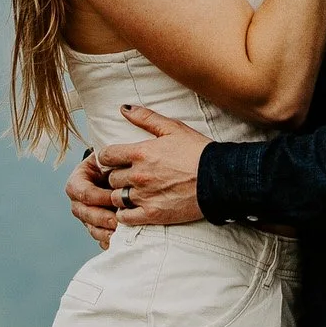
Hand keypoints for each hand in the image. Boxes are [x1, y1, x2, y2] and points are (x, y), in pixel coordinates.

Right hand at [66, 151, 116, 247]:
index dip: (99, 196)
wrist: (119, 175)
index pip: (83, 192)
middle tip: (117, 220)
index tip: (115, 197)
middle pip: (84, 213)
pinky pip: (100, 239)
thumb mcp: (110, 159)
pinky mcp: (96, 228)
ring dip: (105, 232)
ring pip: (91, 228)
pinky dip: (109, 241)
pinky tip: (120, 241)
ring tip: (121, 233)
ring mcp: (86, 217)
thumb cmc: (115, 164)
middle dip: (101, 218)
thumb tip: (118, 175)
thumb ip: (111, 163)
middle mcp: (78, 202)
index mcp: (77, 182)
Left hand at [93, 105, 211, 224]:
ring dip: (119, 195)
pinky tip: (132, 209)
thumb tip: (123, 108)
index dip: (106, 158)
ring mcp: (144, 196)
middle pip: (110, 178)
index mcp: (141, 153)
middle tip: (124, 177)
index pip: (106, 156)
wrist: (219, 178)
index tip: (113, 160)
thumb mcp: (173, 128)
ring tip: (130, 193)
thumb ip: (146, 117)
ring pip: (115, 198)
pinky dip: (124, 214)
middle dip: (115, 176)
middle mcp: (139, 175)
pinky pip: (125, 218)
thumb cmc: (198, 151)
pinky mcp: (153, 214)